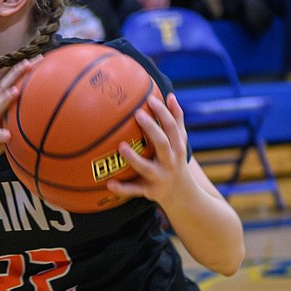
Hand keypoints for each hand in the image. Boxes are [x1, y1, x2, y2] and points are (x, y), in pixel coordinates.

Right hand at [0, 63, 28, 172]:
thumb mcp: (9, 125)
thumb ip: (21, 116)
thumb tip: (45, 112)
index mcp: (1, 105)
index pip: (12, 82)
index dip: (23, 70)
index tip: (39, 59)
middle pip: (4, 87)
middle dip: (16, 74)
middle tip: (29, 63)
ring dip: (5, 99)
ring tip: (15, 92)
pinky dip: (0, 135)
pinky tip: (7, 135)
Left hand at [103, 90, 188, 206]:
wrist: (182, 194)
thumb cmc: (177, 161)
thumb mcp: (180, 142)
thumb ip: (177, 120)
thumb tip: (171, 96)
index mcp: (177, 147)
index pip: (171, 127)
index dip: (163, 113)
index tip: (150, 100)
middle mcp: (170, 162)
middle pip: (162, 144)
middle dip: (151, 129)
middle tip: (137, 114)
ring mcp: (159, 177)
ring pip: (146, 168)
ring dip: (134, 158)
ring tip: (121, 146)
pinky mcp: (149, 191)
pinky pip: (134, 190)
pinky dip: (122, 188)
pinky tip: (109, 184)